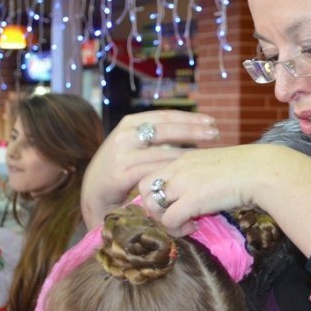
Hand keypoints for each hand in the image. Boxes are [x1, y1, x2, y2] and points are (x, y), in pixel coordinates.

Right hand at [81, 110, 219, 226]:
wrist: (94, 194)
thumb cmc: (121, 169)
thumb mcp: (136, 147)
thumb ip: (156, 139)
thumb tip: (190, 131)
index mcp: (129, 123)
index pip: (164, 116)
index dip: (190, 118)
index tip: (211, 121)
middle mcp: (124, 135)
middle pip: (166, 129)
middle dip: (194, 131)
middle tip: (216, 134)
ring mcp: (121, 154)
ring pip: (162, 151)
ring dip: (188, 154)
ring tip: (209, 154)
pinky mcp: (120, 174)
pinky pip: (153, 171)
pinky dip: (172, 172)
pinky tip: (188, 173)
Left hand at [138, 144, 269, 235]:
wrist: (263, 171)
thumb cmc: (249, 170)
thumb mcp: (216, 167)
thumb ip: (201, 176)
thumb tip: (199, 194)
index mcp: (183, 158)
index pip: (152, 173)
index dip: (156, 192)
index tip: (172, 203)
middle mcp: (178, 167)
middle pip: (143, 188)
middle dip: (154, 206)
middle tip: (173, 215)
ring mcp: (183, 183)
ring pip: (151, 205)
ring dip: (164, 219)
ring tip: (184, 223)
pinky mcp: (191, 200)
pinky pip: (169, 220)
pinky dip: (178, 229)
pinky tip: (194, 227)